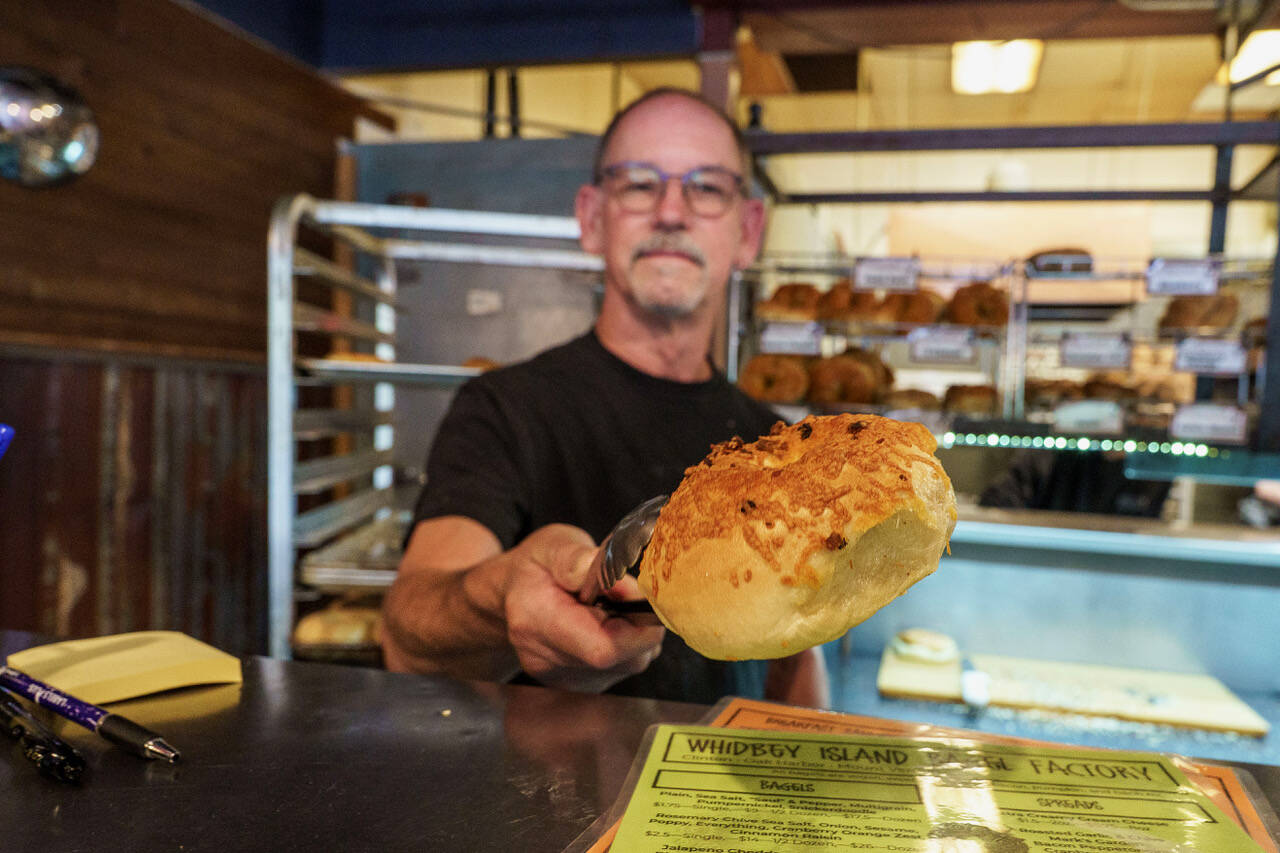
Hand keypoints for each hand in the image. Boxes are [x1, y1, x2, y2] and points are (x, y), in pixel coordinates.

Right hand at [502, 524, 664, 692]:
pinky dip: (625, 645)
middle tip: (624, 593)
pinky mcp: (575, 685)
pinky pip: (621, 668)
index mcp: (536, 621)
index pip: (603, 648)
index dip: (636, 624)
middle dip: (640, 623)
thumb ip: (580, 559)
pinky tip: (604, 624)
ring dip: (634, 633)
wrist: (510, 595)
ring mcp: (560, 678)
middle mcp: (545, 659)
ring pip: (629, 664)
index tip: (636, 591)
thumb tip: (618, 581)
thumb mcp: (553, 545)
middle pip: (623, 659)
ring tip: (610, 606)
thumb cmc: (534, 567)